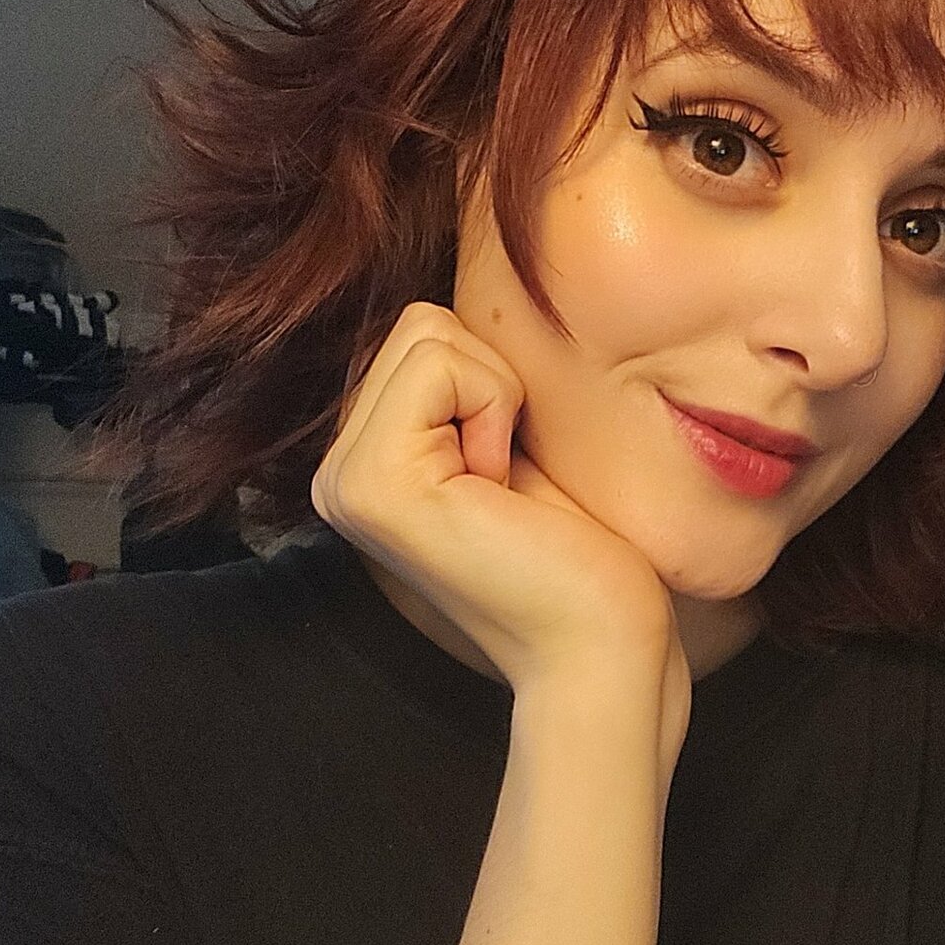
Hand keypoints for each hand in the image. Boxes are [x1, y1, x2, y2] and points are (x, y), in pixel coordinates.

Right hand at [311, 301, 676, 694]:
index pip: (425, 331)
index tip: (512, 471)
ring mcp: (345, 479)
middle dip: (495, 381)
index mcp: (368, 460)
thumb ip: (469, 387)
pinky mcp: (372, 483)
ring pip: (430, 330)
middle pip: (422, 322)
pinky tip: (501, 487)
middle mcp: (338, 472)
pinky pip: (443, 364)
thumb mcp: (515, 444)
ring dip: (499, 395)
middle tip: (510, 479)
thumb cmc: (585, 552)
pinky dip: (496, 408)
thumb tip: (478, 299)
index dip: (497, 380)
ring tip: (505, 484)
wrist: (606, 646)